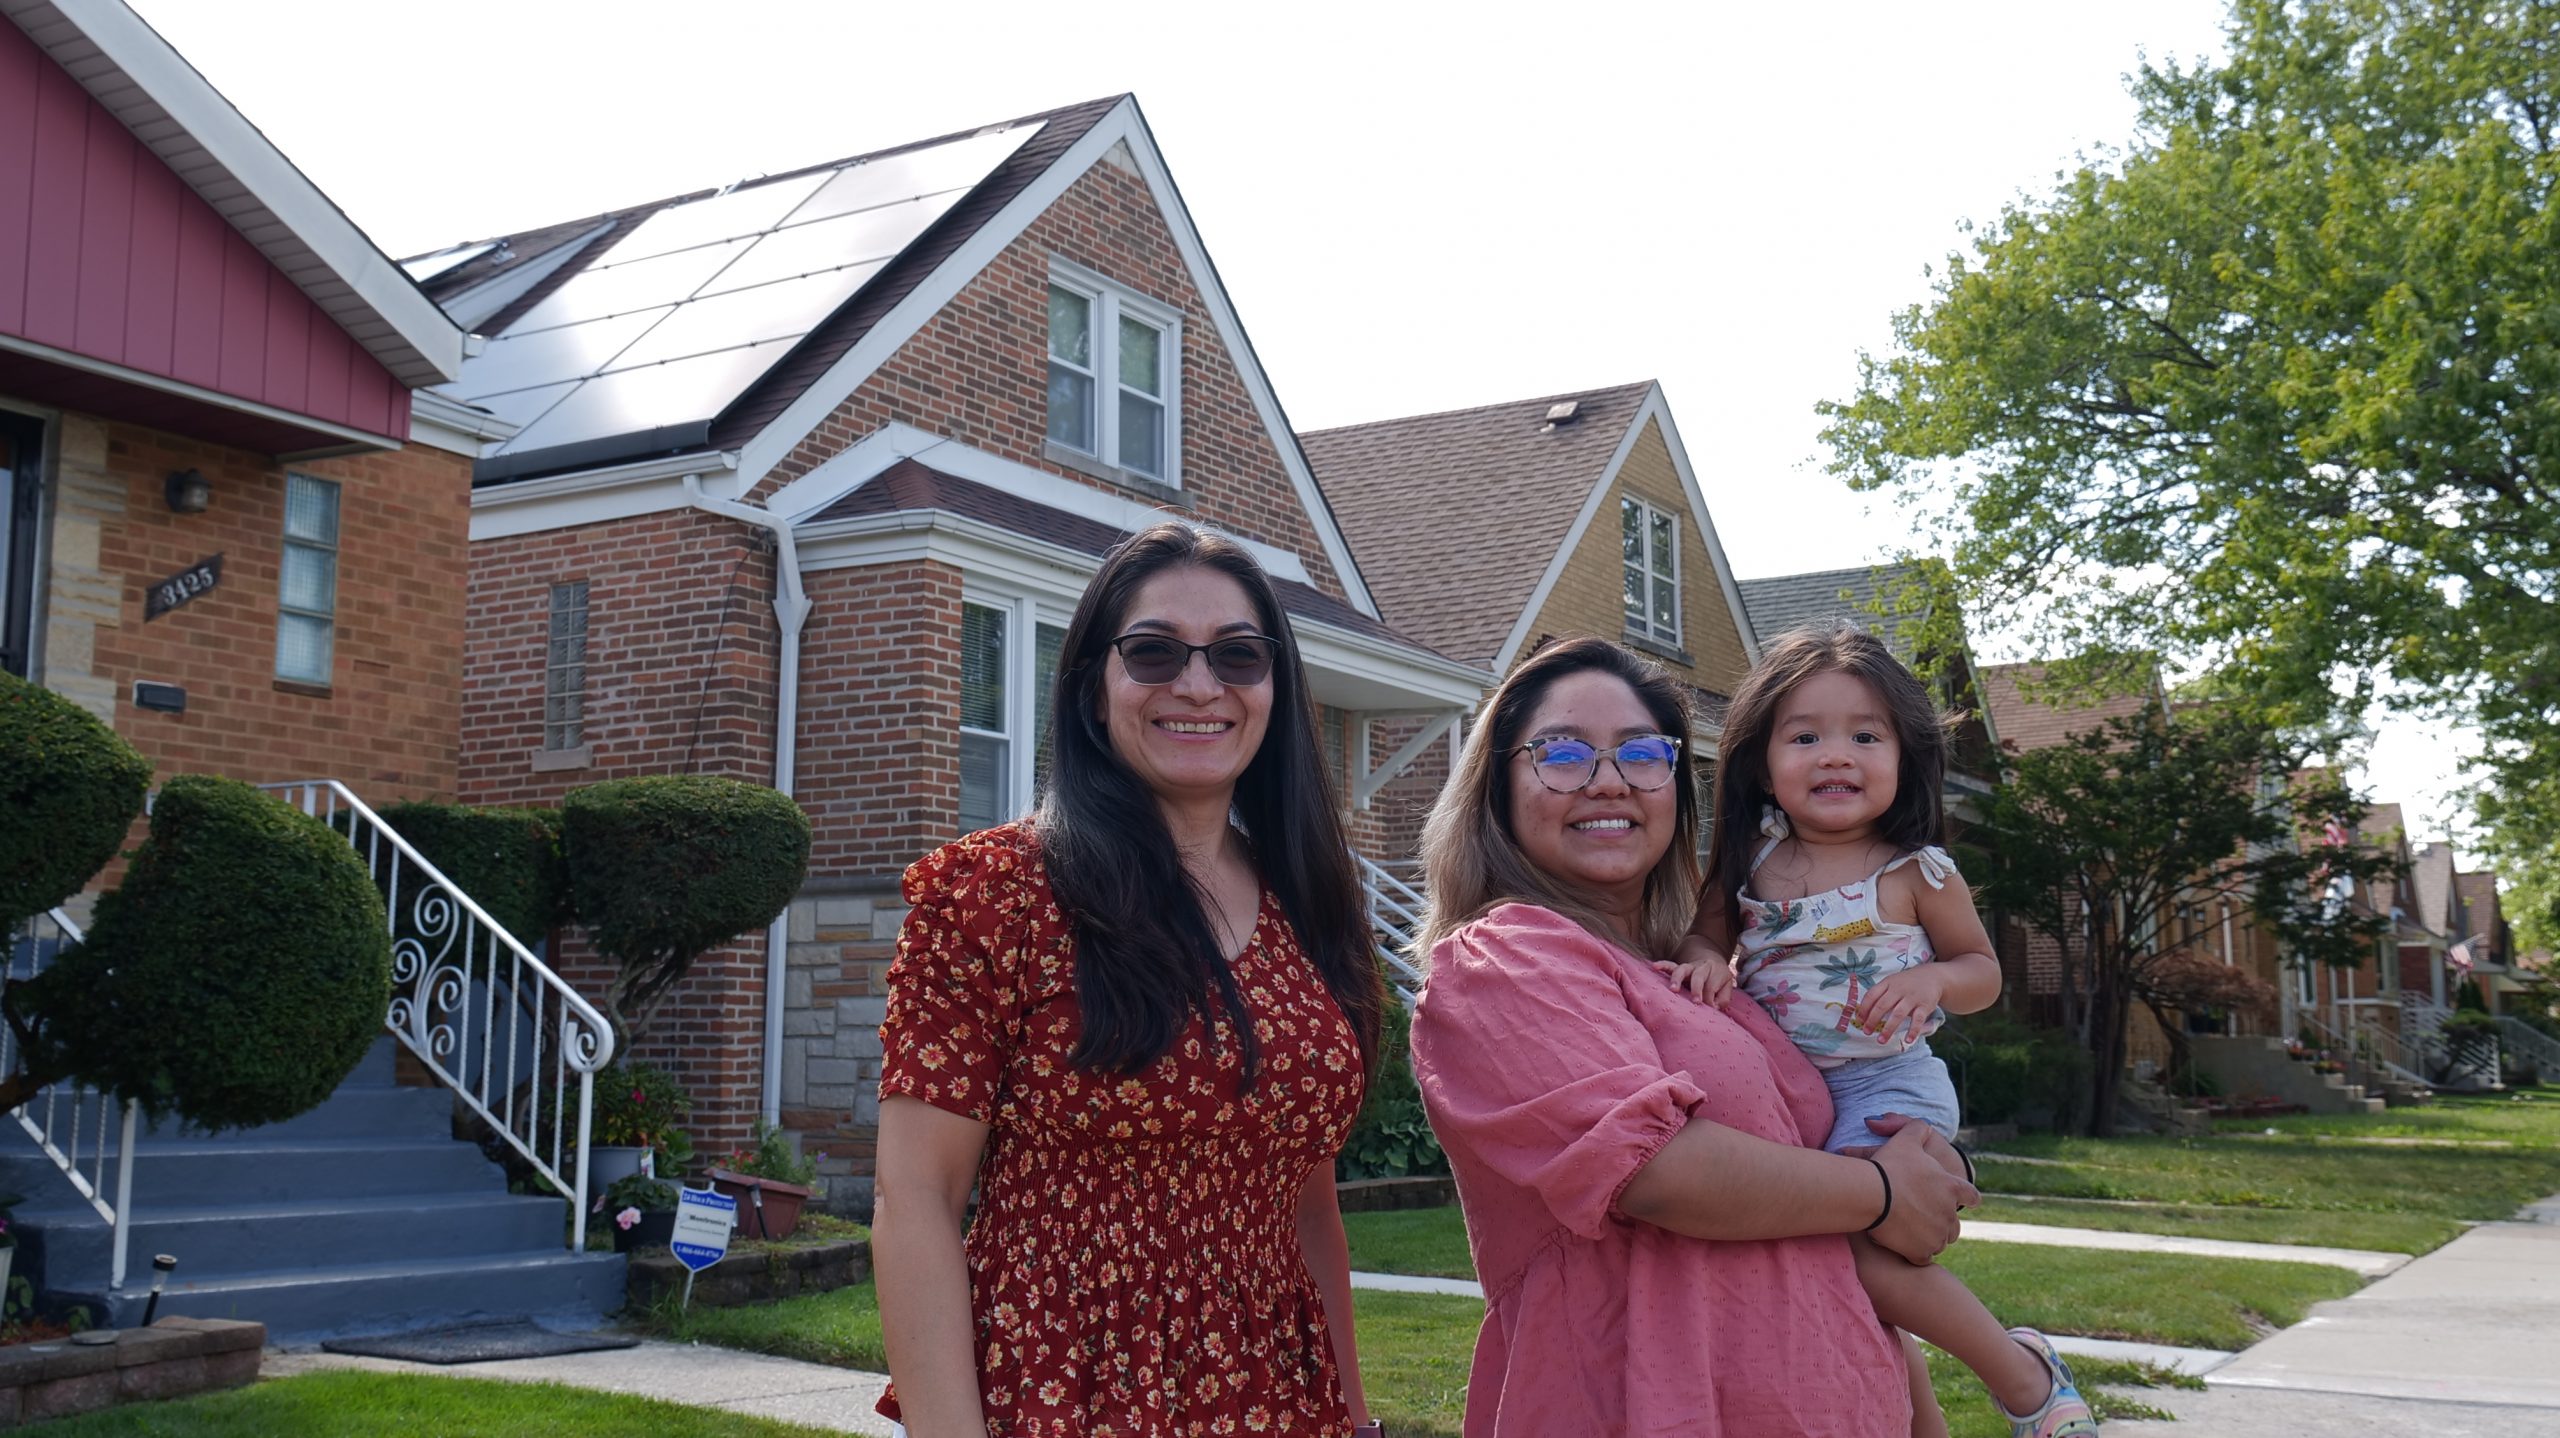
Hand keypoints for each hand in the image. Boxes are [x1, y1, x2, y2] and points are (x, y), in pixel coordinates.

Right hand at [1653, 944, 1734, 1007]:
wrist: (1712, 961)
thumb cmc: (1719, 980)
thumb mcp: (1727, 988)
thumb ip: (1723, 999)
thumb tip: (1713, 1008)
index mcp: (1717, 971)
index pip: (1712, 986)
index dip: (1711, 999)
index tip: (1709, 1009)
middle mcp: (1702, 967)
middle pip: (1699, 976)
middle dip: (1697, 989)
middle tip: (1696, 1002)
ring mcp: (1690, 967)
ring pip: (1682, 969)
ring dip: (1677, 979)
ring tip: (1673, 989)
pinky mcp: (1679, 968)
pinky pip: (1670, 965)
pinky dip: (1662, 965)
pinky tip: (1654, 966)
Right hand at [1843, 1116, 1976, 1264]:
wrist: (1873, 1194)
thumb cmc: (1890, 1166)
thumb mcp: (1906, 1139)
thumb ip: (1918, 1130)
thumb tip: (1922, 1127)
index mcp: (1952, 1188)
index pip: (1972, 1196)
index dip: (1969, 1198)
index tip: (1967, 1202)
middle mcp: (1950, 1214)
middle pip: (1955, 1226)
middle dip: (1944, 1224)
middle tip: (1925, 1219)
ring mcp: (1937, 1235)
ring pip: (1940, 1242)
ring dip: (1930, 1239)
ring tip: (1912, 1233)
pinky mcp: (1922, 1252)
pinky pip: (1924, 1258)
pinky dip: (1915, 1253)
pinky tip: (1904, 1246)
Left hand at [1852, 965, 1945, 1046]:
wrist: (1932, 976)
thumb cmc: (1906, 983)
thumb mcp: (1892, 983)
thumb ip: (1879, 995)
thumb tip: (1863, 1014)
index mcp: (1888, 983)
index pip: (1871, 995)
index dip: (1864, 1009)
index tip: (1859, 1020)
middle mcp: (1899, 989)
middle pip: (1882, 1005)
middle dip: (1872, 1020)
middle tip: (1866, 1032)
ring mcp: (1912, 997)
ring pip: (1898, 1014)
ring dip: (1888, 1029)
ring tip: (1881, 1040)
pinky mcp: (1925, 1005)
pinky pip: (1918, 1019)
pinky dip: (1913, 1031)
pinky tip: (1908, 1040)